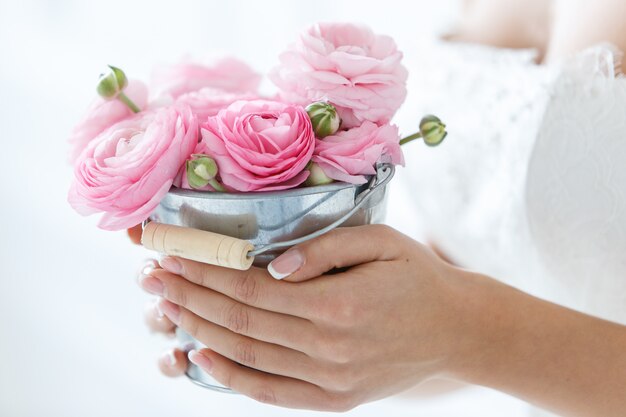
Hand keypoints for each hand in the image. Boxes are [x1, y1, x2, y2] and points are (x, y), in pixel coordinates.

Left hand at [138, 225, 479, 410]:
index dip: (207, 269)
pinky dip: (231, 377)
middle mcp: (329, 347)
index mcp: (339, 303)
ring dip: (201, 329)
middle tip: (152, 277)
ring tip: (166, 308)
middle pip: (240, 319)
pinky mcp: (334, 400)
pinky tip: (202, 357)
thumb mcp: (382, 243)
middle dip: (190, 295)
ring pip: (248, 355)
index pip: (252, 285)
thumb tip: (272, 265)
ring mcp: (330, 380)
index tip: (172, 253)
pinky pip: (270, 392)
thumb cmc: (418, 277)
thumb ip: (326, 250)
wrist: (456, 329)